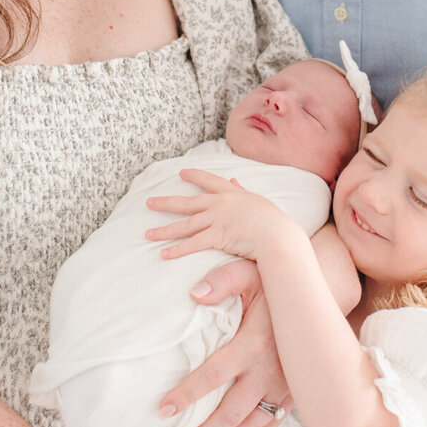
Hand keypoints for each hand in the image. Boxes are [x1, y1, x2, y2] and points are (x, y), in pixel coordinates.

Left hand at [146, 168, 292, 263]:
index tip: (180, 173)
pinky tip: (163, 253)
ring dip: (164, 229)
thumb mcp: (257, 201)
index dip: (194, 176)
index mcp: (232, 193)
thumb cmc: (273, 221)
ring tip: (147, 233)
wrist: (278, 235)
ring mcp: (217, 219)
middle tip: (148, 202)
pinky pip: (193, 244)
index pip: (209, 181)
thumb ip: (241, 190)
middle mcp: (220, 204)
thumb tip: (234, 179)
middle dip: (166, 203)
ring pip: (185, 225)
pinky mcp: (217, 236)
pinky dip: (177, 249)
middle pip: (187, 203)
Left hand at [158, 260, 293, 426]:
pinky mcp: (295, 392)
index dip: (186, 395)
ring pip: (252, 425)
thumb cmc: (277, 283)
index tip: (163, 408)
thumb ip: (222, 280)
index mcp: (254, 344)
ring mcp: (286, 385)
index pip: (212, 376)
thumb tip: (194, 293)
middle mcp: (271, 371)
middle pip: (231, 413)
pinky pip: (273, 423)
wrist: (319, 296)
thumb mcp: (250, 272)